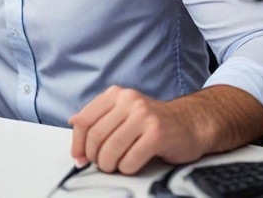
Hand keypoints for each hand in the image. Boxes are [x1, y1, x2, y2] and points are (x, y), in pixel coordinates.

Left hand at [69, 84, 262, 175]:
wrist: (190, 124)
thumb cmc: (151, 123)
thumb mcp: (123, 112)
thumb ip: (98, 117)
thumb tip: (73, 123)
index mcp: (115, 94)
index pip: (84, 120)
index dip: (78, 143)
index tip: (79, 157)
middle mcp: (128, 100)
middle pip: (95, 137)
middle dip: (94, 157)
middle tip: (101, 165)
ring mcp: (143, 116)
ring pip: (110, 150)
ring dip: (110, 165)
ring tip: (116, 166)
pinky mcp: (157, 134)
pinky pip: (130, 160)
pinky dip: (127, 169)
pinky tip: (132, 164)